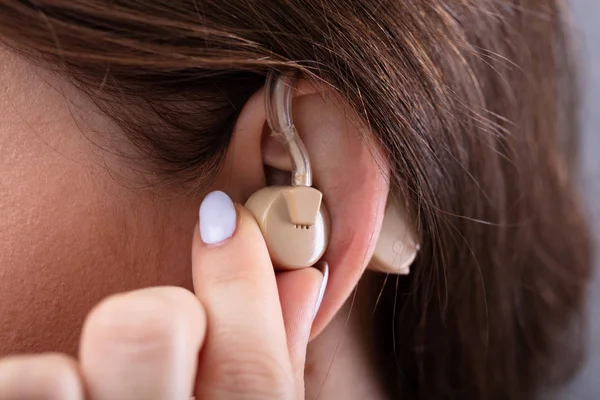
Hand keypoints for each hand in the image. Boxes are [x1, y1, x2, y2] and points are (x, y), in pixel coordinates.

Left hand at [0, 191, 325, 398]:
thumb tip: (301, 283)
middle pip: (147, 328)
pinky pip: (13, 391)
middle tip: (157, 343)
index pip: (254, 361)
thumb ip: (277, 370)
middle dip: (158, 316)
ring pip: (49, 374)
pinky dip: (22, 392)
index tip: (226, 221)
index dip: (242, 269)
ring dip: (67, 377)